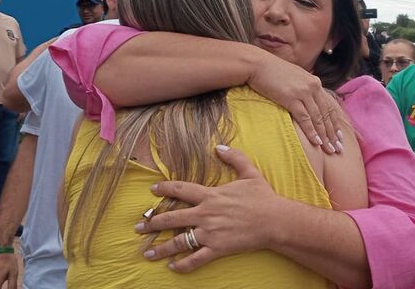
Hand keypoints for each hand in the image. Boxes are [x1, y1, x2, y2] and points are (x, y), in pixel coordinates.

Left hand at [136, 145, 282, 270]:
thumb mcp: (250, 172)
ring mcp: (210, 233)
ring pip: (179, 241)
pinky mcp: (218, 248)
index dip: (165, 188)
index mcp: (211, 195)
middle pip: (172, 218)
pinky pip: (196, 259)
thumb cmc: (263, 197)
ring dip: (161, 248)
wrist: (276, 220)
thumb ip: (234, 157)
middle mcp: (206, 214)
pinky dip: (183, 264)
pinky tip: (173, 266)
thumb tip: (219, 147)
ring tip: (147, 253)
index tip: (152, 189)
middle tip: (139, 226)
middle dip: (152, 222)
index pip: (181, 190)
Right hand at [246, 54, 341, 153]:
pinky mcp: (291, 99)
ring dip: (325, 136)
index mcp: (315, 83)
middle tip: (338, 149)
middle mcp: (313, 87)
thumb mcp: (295, 77)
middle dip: (333, 133)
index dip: (335, 123)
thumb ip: (304, 88)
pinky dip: (312, 132)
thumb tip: (308, 100)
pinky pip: (305, 119)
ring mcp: (303, 92)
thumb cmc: (273, 72)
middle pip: (326, 114)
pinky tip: (317, 142)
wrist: (258, 65)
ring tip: (330, 150)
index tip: (339, 137)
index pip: (329, 106)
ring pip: (318, 118)